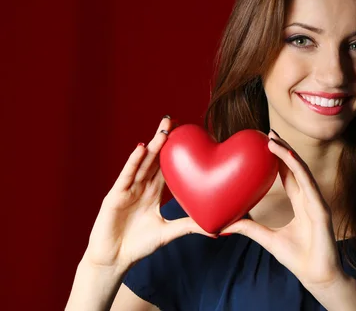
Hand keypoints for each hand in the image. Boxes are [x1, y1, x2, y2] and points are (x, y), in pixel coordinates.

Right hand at [82, 116, 215, 273]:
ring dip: (153, 145)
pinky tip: (142, 148)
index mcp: (153, 193)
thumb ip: (190, 227)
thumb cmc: (139, 246)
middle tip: (173, 119)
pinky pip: (127, 176)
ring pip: (142, 163)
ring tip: (163, 128)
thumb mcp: (169, 233)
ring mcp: (127, 189)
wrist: (114, 260)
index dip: (175, 151)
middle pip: (154, 159)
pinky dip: (134, 161)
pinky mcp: (115, 196)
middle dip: (163, 140)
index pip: (166, 167)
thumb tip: (217, 229)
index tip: (186, 135)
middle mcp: (140, 187)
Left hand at [220, 130, 346, 291]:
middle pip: (295, 166)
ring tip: (272, 139)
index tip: (265, 142)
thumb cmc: (297, 258)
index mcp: (300, 203)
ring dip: (287, 153)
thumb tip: (225, 222)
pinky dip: (297, 167)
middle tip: (267, 131)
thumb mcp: (267, 238)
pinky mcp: (321, 208)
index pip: (288, 174)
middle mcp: (309, 198)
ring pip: (301, 170)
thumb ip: (250, 227)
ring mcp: (316, 201)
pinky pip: (308, 183)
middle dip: (283, 147)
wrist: (316, 275)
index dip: (279, 157)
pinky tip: (287, 155)